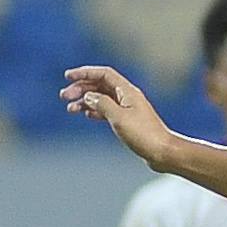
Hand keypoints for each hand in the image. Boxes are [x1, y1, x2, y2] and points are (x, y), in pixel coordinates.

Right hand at [60, 66, 174, 167]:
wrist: (162, 152)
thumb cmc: (144, 135)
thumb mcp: (119, 117)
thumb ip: (102, 104)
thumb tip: (88, 96)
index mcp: (127, 91)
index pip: (103, 74)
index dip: (85, 73)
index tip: (68, 76)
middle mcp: (127, 96)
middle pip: (100, 86)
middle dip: (81, 88)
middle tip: (64, 96)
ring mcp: (127, 109)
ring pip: (102, 99)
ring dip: (85, 101)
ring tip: (70, 108)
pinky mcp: (127, 121)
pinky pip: (107, 111)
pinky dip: (95, 111)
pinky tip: (86, 115)